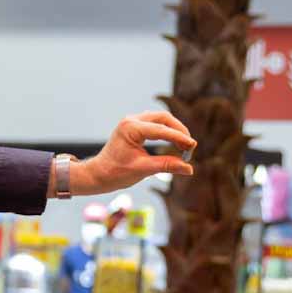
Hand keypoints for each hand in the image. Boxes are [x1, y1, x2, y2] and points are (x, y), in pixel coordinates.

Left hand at [69, 111, 195, 195]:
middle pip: (163, 118)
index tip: (193, 146)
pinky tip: (174, 142)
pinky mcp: (134, 126)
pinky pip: (155, 123)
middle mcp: (131, 120)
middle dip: (179, 130)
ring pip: (160, 119)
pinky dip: (166, 131)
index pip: (161, 130)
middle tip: (190, 146)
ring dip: (174, 130)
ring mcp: (132, 121)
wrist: (98, 174)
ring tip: (184, 146)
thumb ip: (166, 166)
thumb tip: (189, 168)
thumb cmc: (116, 173)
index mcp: (130, 128)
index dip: (179, 137)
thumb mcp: (143, 170)